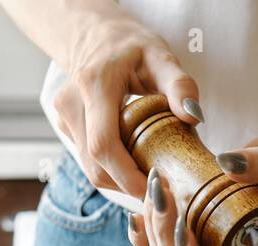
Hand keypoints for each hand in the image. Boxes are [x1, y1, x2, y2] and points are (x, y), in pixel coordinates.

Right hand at [52, 11, 202, 197]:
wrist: (96, 37)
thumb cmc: (132, 48)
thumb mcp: (162, 57)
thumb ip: (180, 85)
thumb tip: (194, 115)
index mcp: (94, 85)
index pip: (104, 145)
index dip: (128, 177)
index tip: (158, 191)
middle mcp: (71, 104)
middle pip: (96, 166)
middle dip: (129, 186)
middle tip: (164, 196)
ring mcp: (64, 118)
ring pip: (90, 169)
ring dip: (121, 183)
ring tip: (153, 184)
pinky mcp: (65, 128)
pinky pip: (89, 161)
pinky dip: (114, 172)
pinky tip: (137, 169)